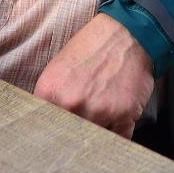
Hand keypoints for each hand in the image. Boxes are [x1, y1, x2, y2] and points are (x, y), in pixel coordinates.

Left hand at [34, 13, 154, 137]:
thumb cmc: (93, 48)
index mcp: (49, 92)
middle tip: (86, 120)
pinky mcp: (124, 114)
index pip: (45, 127)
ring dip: (100, 132)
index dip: (54, 131)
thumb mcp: (58, 69)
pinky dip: (120, 132)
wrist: (128, 33)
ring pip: (95, 138)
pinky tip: (120, 114)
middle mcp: (71, 104)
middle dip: (77, 133)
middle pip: (70, 137)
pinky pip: (120, 138)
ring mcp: (98, 111)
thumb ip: (50, 99)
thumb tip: (48, 126)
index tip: (61, 132)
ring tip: (105, 111)